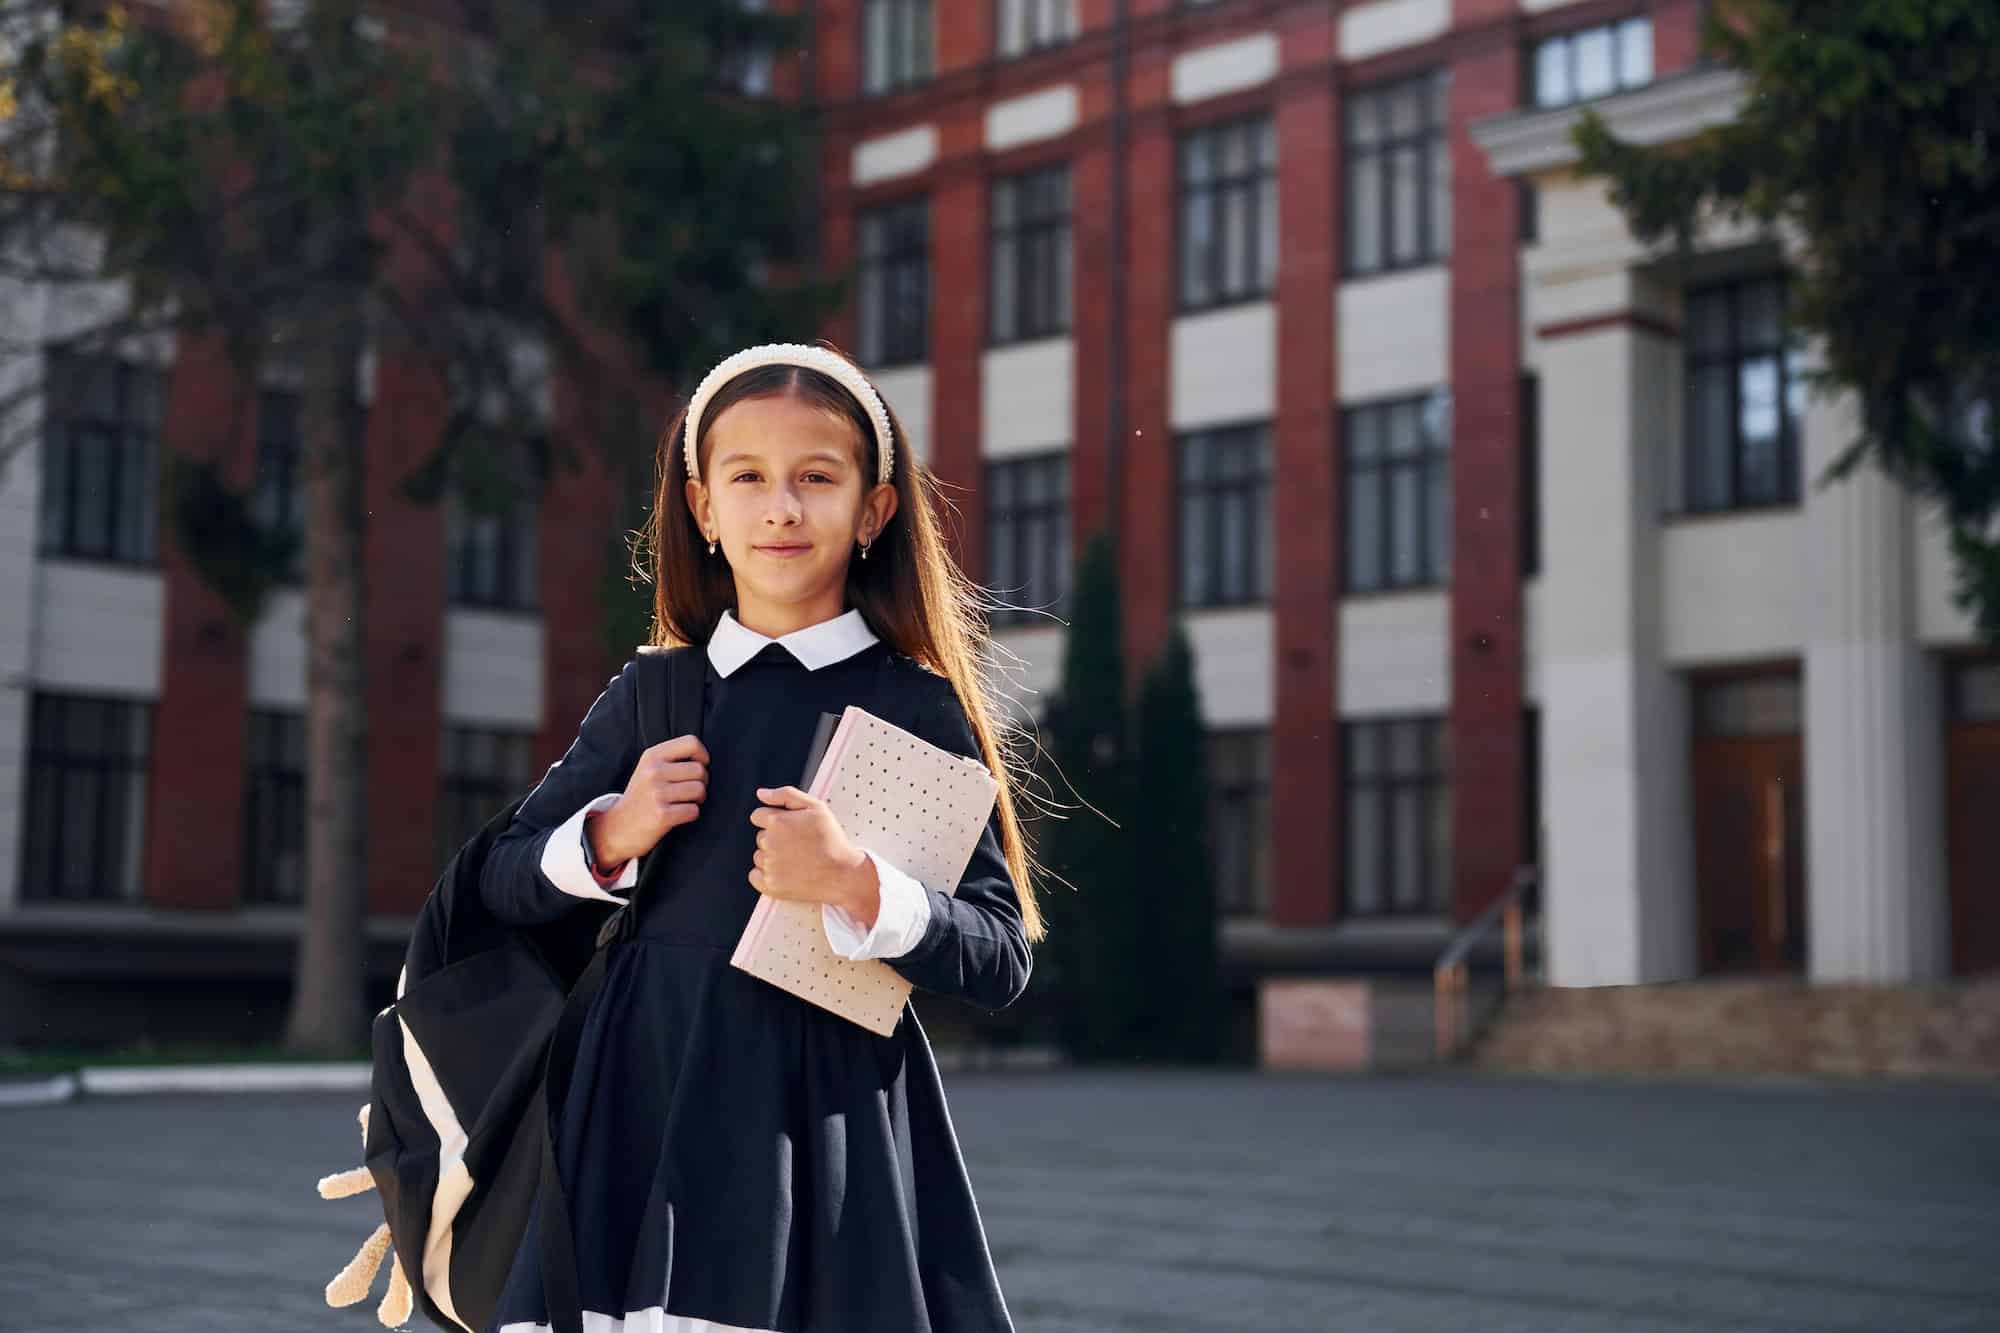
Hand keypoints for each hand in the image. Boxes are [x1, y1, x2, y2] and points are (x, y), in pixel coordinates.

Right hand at [593, 734, 709, 864]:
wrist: (616, 828)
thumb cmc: (641, 798)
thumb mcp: (648, 769)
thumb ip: (672, 759)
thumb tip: (704, 759)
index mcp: (652, 756)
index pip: (691, 742)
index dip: (703, 755)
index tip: (700, 766)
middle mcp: (653, 771)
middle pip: (699, 770)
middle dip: (701, 782)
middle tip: (689, 791)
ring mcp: (657, 793)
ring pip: (699, 790)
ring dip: (697, 800)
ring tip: (683, 803)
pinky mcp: (662, 814)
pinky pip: (694, 811)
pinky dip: (690, 815)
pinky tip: (677, 815)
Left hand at [747, 786, 873, 911]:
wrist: (843, 874)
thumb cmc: (832, 840)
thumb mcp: (816, 807)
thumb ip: (786, 795)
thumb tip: (761, 793)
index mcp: (777, 822)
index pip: (758, 816)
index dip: (774, 820)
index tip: (789, 829)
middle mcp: (769, 843)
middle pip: (761, 837)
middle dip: (776, 839)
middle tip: (799, 845)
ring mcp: (768, 865)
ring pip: (759, 856)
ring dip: (772, 857)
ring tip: (797, 860)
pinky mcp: (769, 885)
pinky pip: (755, 876)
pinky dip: (766, 876)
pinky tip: (785, 873)